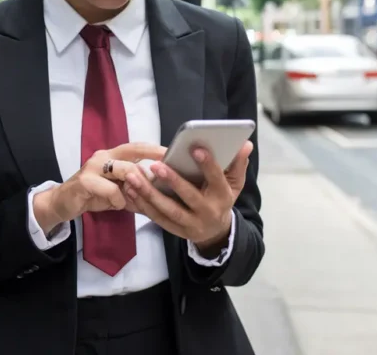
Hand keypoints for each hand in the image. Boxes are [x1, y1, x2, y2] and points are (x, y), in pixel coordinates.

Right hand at [33, 143, 166, 233]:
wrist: (63, 203)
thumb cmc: (93, 195)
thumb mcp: (118, 192)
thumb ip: (136, 189)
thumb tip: (162, 192)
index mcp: (112, 155)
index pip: (137, 146)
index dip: (155, 149)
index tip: (173, 154)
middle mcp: (103, 156)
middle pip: (132, 153)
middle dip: (150, 164)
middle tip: (165, 177)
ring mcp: (93, 167)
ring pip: (123, 169)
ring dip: (135, 185)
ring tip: (139, 198)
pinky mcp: (84, 181)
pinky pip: (110, 189)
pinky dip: (118, 199)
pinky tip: (118, 205)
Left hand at [124, 141, 252, 252]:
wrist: (216, 232)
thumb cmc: (221, 199)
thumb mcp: (234, 184)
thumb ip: (237, 163)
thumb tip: (246, 144)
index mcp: (223, 197)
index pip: (216, 179)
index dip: (207, 164)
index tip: (195, 148)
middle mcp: (207, 212)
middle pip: (189, 196)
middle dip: (172, 181)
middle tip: (155, 165)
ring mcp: (190, 224)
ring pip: (168, 210)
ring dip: (149, 193)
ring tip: (134, 176)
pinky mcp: (176, 230)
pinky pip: (156, 218)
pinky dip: (142, 204)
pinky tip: (131, 189)